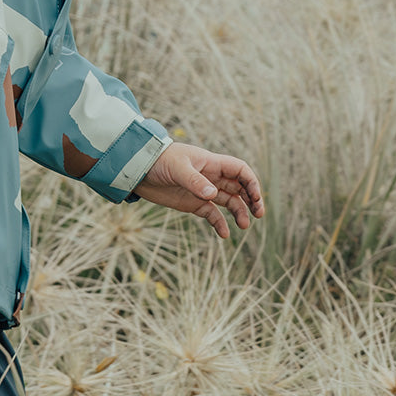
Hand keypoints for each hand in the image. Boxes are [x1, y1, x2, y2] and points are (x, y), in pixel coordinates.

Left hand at [132, 142, 264, 238]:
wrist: (136, 169)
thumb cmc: (158, 160)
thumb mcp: (176, 168)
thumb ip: (194, 181)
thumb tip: (213, 194)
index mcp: (210, 163)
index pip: (239, 170)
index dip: (251, 182)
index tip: (256, 197)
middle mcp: (210, 176)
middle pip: (239, 187)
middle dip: (252, 199)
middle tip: (258, 214)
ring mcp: (202, 190)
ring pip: (229, 201)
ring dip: (239, 212)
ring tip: (243, 226)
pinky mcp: (192, 203)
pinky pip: (212, 214)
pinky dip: (220, 223)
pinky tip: (224, 234)